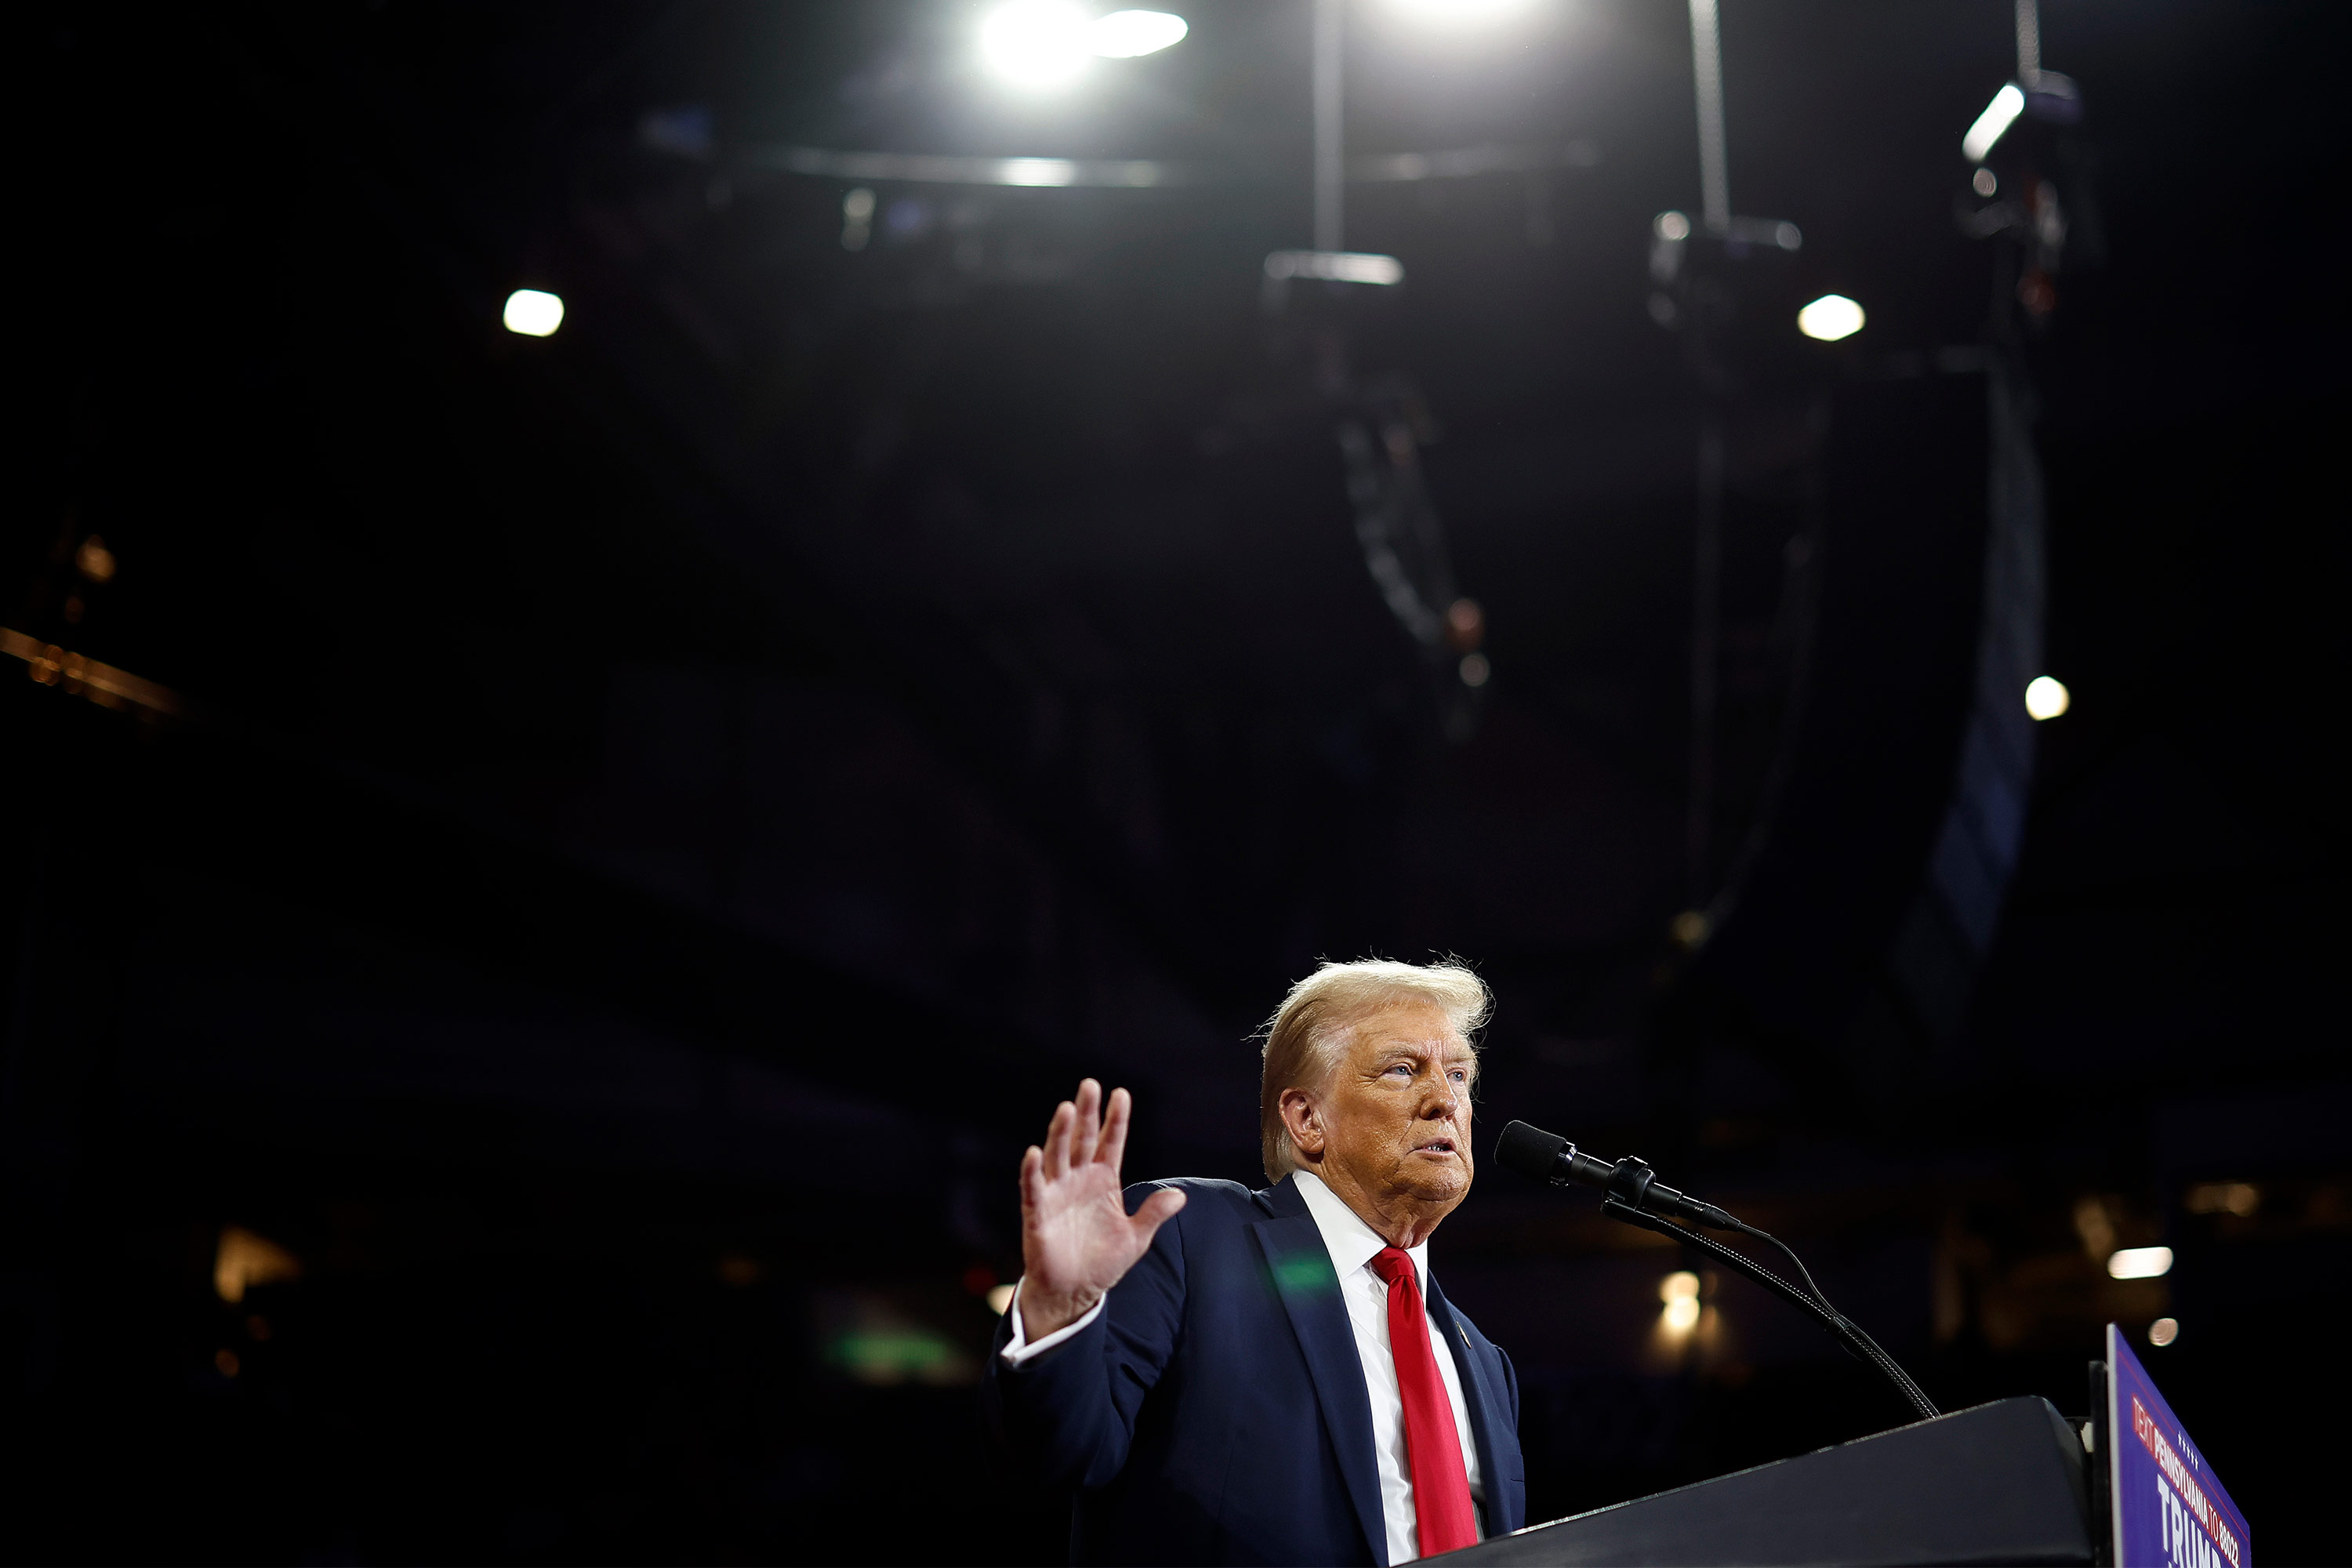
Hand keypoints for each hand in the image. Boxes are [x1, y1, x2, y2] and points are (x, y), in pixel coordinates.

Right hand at [1017, 1079, 1185, 1338]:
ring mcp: (1057, 1194)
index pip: (1110, 1143)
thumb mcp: (1135, 1238)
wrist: (1074, 1293)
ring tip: (1066, 1108)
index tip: (1121, 1093)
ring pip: (1057, 1156)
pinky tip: (1034, 1153)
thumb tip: (1180, 1196)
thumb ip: (1154, 1215)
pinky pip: (1034, 1189)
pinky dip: (1032, 1172)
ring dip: (1060, 1133)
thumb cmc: (1102, 1262)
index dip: (1115, 1119)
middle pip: (1082, 1140)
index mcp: (1103, 1181)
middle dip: (1086, 1113)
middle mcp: (1079, 1181)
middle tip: (1089, 1085)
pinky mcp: (1038, 1214)